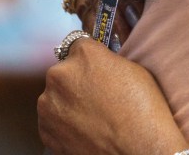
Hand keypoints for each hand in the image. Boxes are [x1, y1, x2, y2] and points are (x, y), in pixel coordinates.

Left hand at [38, 39, 188, 154]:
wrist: (137, 148)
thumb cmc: (143, 108)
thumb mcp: (132, 70)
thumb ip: (107, 62)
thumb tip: (97, 65)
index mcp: (84, 54)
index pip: (78, 43)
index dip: (89, 56)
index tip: (96, 66)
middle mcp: (60, 74)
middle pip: (64, 70)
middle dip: (77, 79)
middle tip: (98, 95)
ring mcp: (48, 104)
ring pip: (56, 95)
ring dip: (69, 101)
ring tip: (94, 116)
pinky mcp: (44, 129)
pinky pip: (52, 118)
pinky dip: (65, 122)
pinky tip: (87, 128)